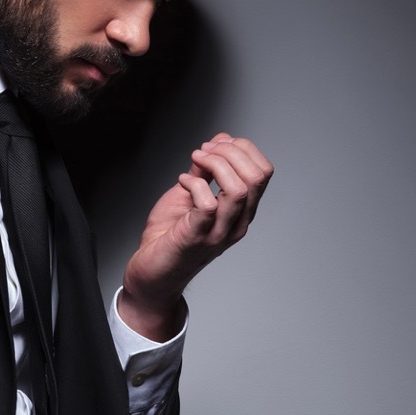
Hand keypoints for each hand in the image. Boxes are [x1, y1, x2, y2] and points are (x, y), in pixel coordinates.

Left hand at [118, 133, 273, 340]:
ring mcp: (220, 232)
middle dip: (231, 152)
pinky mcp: (197, 238)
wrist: (151, 274)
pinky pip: (209, 205)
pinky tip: (182, 182)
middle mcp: (237, 223)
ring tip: (195, 160)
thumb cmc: (169, 236)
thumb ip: (205, 170)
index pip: (263, 172)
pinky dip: (195, 184)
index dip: (242, 148)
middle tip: (203, 150)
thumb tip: (220, 140)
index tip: (215, 143)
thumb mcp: (189, 193)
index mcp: (241, 211)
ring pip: (240, 189)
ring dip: (216, 164)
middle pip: (257, 176)